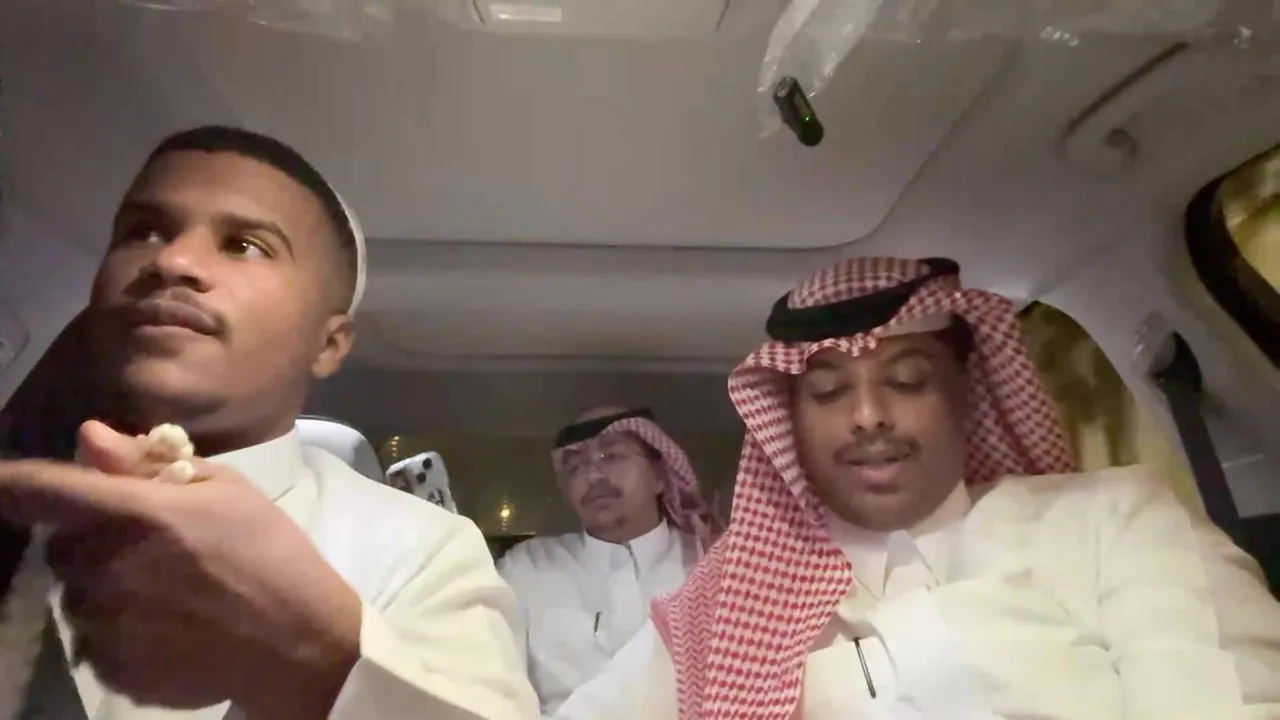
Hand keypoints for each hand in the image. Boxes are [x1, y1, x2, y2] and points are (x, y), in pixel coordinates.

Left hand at [0, 422, 362, 718]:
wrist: (297, 643)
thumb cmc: (271, 553)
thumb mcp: (227, 489)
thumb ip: (150, 463)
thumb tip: (89, 437)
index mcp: (135, 515)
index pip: (41, 490)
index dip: (15, 481)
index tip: (6, 481)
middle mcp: (106, 569)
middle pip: (62, 546)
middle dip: (91, 538)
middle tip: (150, 544)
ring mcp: (105, 625)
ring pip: (76, 595)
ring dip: (104, 586)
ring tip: (165, 591)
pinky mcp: (111, 669)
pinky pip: (92, 640)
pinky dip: (118, 629)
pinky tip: (168, 626)